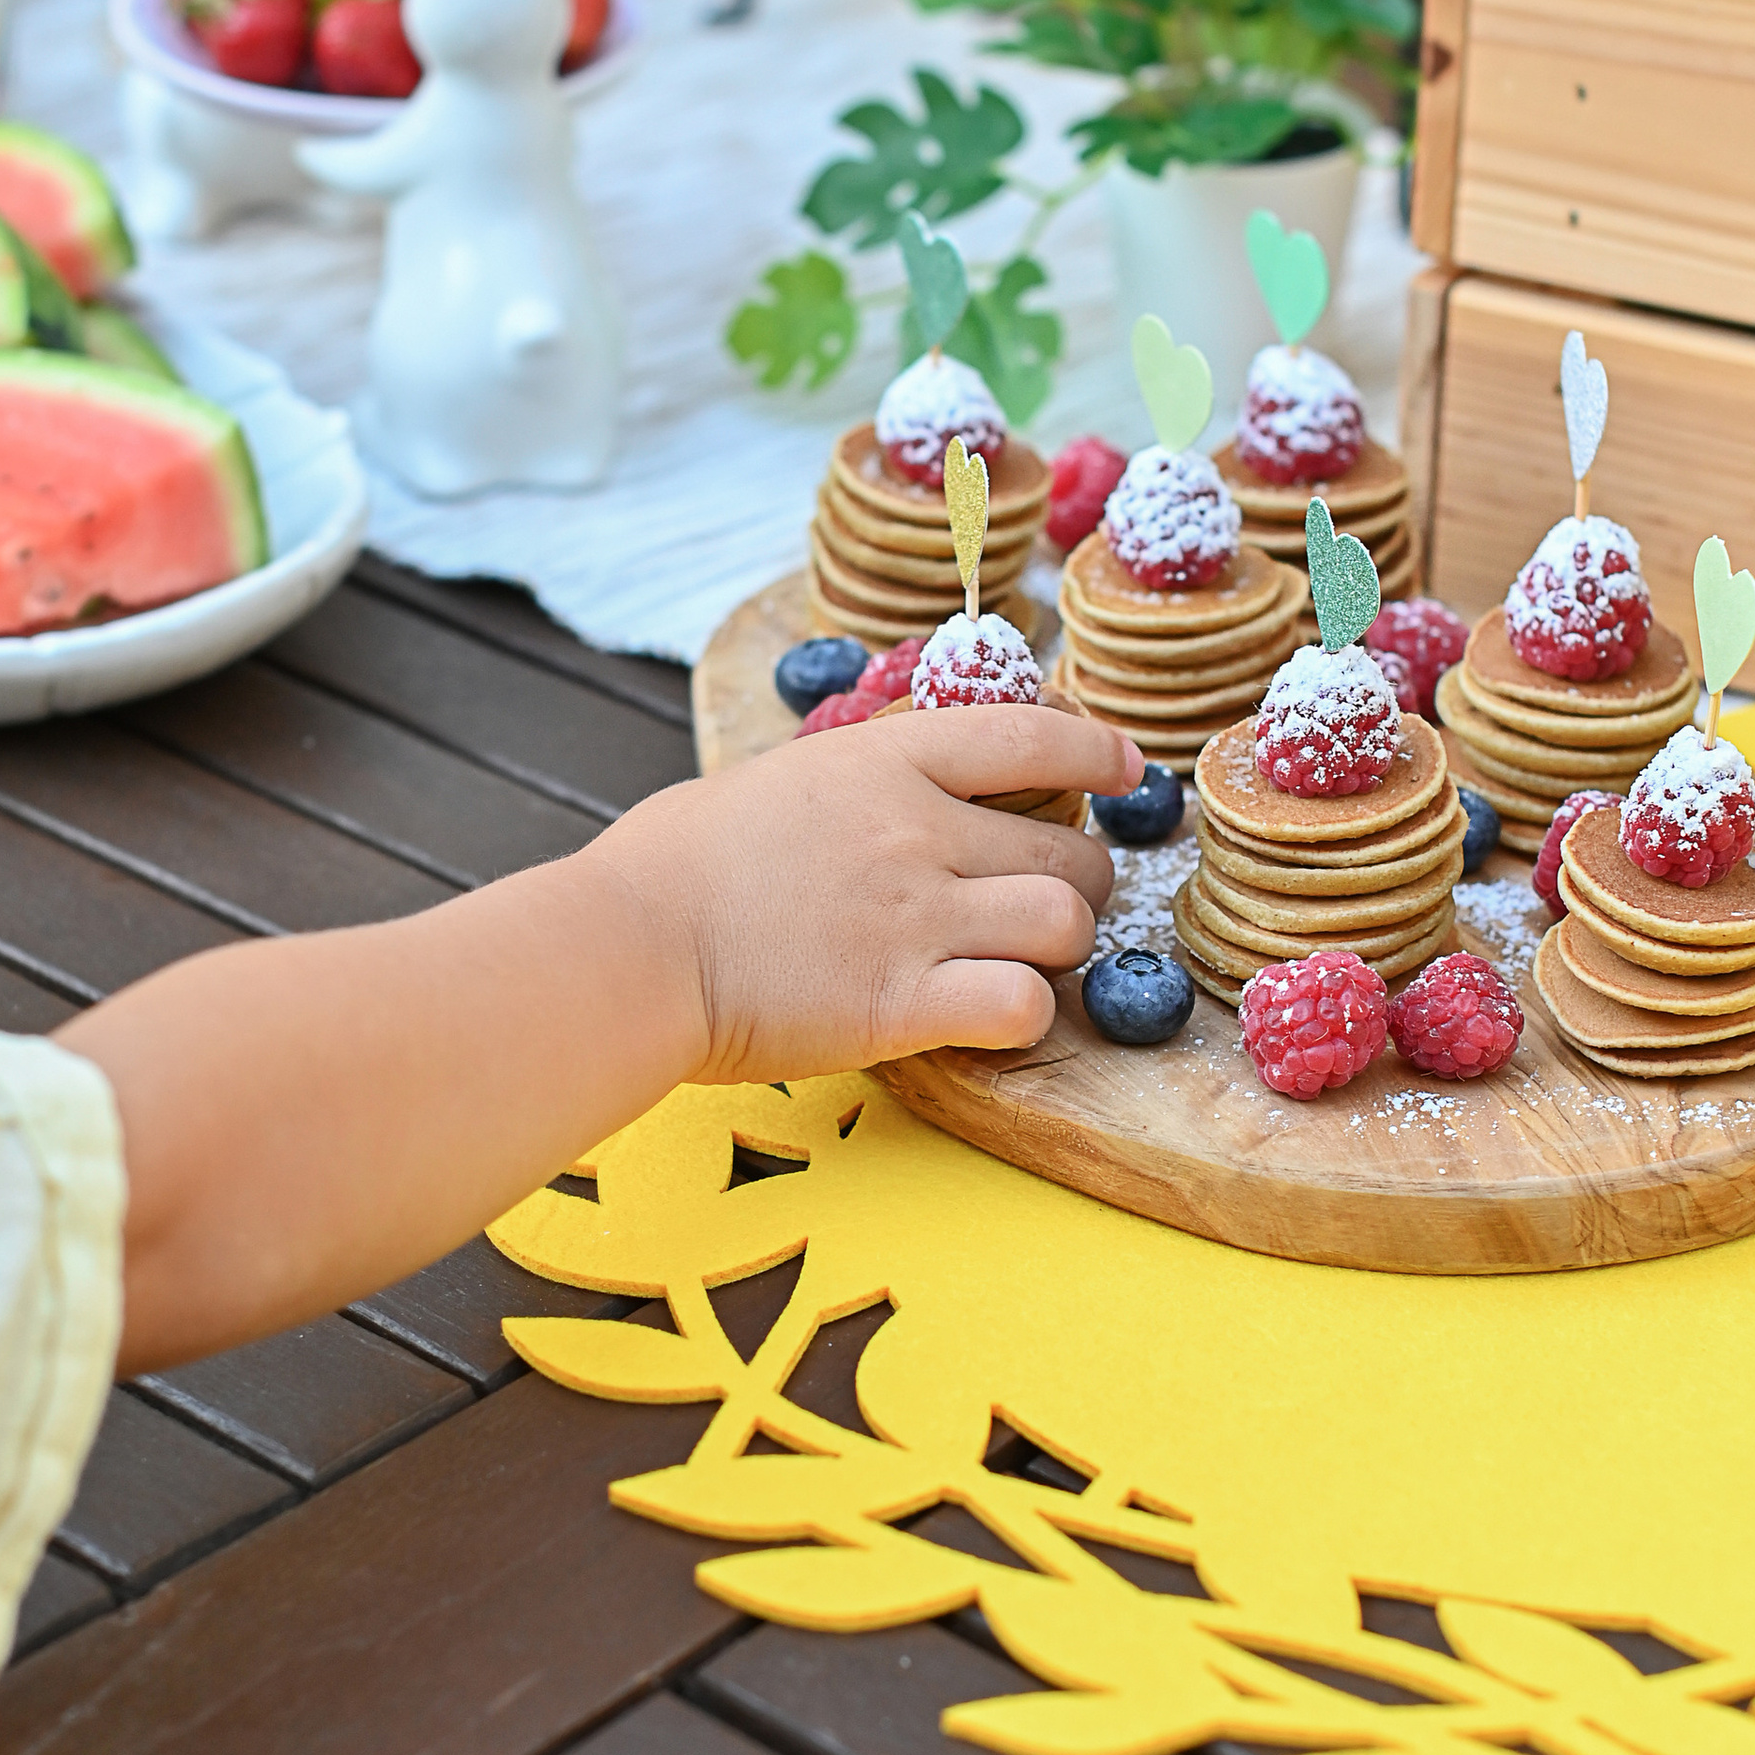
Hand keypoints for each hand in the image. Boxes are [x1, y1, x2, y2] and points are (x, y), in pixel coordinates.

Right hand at [591, 702, 1142, 1075]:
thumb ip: (848, 783)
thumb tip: (874, 788)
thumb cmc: (669, 866)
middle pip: (1072, 851)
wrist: (626, 945)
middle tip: (1049, 906)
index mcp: (885, 760)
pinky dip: (1023, 1015)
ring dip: (1060, 949)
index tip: (1128, 769)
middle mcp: (918, 831)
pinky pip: (1023, 1006)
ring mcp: (916, 918)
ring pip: (1066, 925)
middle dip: (1081, 883)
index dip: (1098, 753)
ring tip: (1023, 962)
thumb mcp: (771, 781)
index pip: (1034, 737)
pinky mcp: (901, 1005)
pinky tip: (987, 1017)